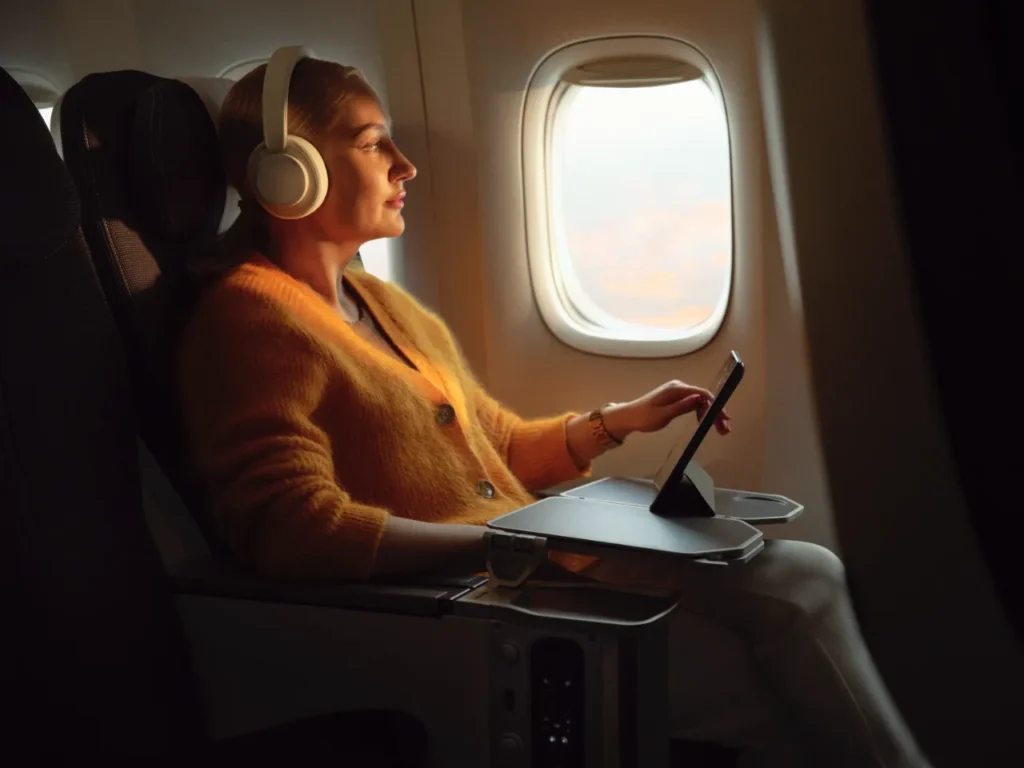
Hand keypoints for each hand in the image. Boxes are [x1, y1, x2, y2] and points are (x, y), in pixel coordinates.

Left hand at [603, 380, 731, 439]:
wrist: (629, 417)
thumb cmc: (644, 418)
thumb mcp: (663, 415)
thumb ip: (681, 407)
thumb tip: (698, 399)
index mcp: (676, 389)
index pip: (702, 394)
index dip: (715, 406)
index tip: (723, 419)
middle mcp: (679, 388)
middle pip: (704, 398)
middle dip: (716, 413)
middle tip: (725, 429)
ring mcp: (677, 392)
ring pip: (700, 402)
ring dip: (711, 414)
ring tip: (720, 430)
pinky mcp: (676, 398)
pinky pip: (693, 404)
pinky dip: (701, 413)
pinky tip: (706, 422)